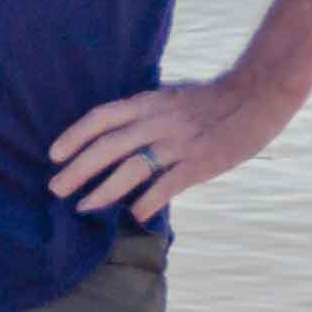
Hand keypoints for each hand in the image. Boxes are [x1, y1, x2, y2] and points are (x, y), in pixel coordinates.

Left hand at [48, 76, 278, 221]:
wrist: (258, 95)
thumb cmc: (210, 100)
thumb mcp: (169, 98)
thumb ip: (143, 115)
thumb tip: (114, 138)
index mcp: (148, 103)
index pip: (101, 118)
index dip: (74, 136)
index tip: (53, 155)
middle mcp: (157, 121)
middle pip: (107, 147)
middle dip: (77, 170)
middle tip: (55, 188)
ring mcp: (179, 143)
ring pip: (131, 168)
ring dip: (104, 190)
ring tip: (84, 207)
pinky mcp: (201, 163)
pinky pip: (167, 185)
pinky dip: (147, 201)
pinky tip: (134, 215)